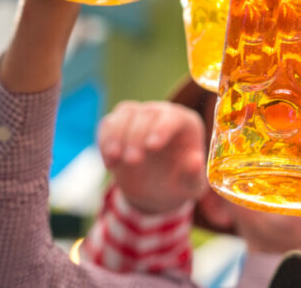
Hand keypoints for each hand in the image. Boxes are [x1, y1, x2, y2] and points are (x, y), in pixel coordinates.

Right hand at [98, 100, 208, 214]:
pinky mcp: (120, 124)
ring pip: (126, 112)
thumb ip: (194, 175)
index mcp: (186, 123)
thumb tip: (195, 161)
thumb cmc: (180, 183)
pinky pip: (109, 123)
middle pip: (147, 113)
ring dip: (116, 134)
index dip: (162, 128)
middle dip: (137, 136)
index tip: (153, 147)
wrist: (157, 189)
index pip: (174, 117)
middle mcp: (163, 114)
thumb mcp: (191, 186)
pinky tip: (109, 163)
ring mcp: (141, 116)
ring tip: (114, 158)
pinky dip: (105, 140)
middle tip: (133, 161)